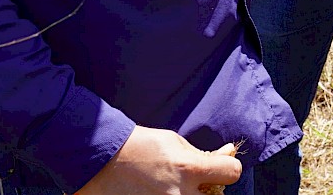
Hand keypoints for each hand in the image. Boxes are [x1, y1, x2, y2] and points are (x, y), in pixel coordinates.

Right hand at [73, 126, 238, 194]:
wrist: (100, 161)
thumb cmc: (139, 146)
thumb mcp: (175, 142)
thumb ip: (201, 155)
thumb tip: (226, 155)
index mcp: (189, 169)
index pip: (232, 173)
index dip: (228, 168)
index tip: (220, 167)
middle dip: (208, 189)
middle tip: (193, 181)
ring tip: (171, 185)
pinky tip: (158, 190)